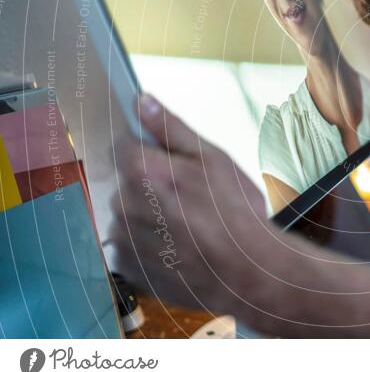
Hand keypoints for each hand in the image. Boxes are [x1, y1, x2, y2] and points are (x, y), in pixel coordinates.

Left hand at [110, 94, 270, 312]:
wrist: (246, 272)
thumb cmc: (235, 212)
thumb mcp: (212, 157)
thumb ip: (170, 128)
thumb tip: (142, 100)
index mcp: (139, 170)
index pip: (124, 144)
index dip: (150, 151)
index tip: (173, 163)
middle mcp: (121, 203)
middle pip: (126, 181)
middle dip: (151, 184)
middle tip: (189, 197)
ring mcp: (122, 238)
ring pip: (128, 213)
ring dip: (149, 215)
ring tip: (187, 224)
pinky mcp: (127, 267)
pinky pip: (129, 244)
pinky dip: (148, 243)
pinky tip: (178, 245)